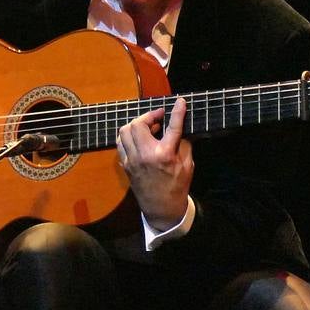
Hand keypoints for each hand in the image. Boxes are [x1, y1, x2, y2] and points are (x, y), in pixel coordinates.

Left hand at [115, 96, 191, 230]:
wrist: (161, 208)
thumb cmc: (177, 186)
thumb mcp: (188, 165)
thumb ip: (184, 144)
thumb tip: (180, 128)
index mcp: (165, 154)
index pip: (172, 126)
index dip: (177, 111)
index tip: (179, 101)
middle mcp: (145, 154)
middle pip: (138, 124)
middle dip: (148, 116)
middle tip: (159, 118)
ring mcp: (132, 159)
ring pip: (124, 131)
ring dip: (136, 125)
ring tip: (149, 128)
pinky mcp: (125, 164)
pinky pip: (121, 143)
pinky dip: (129, 137)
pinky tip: (139, 139)